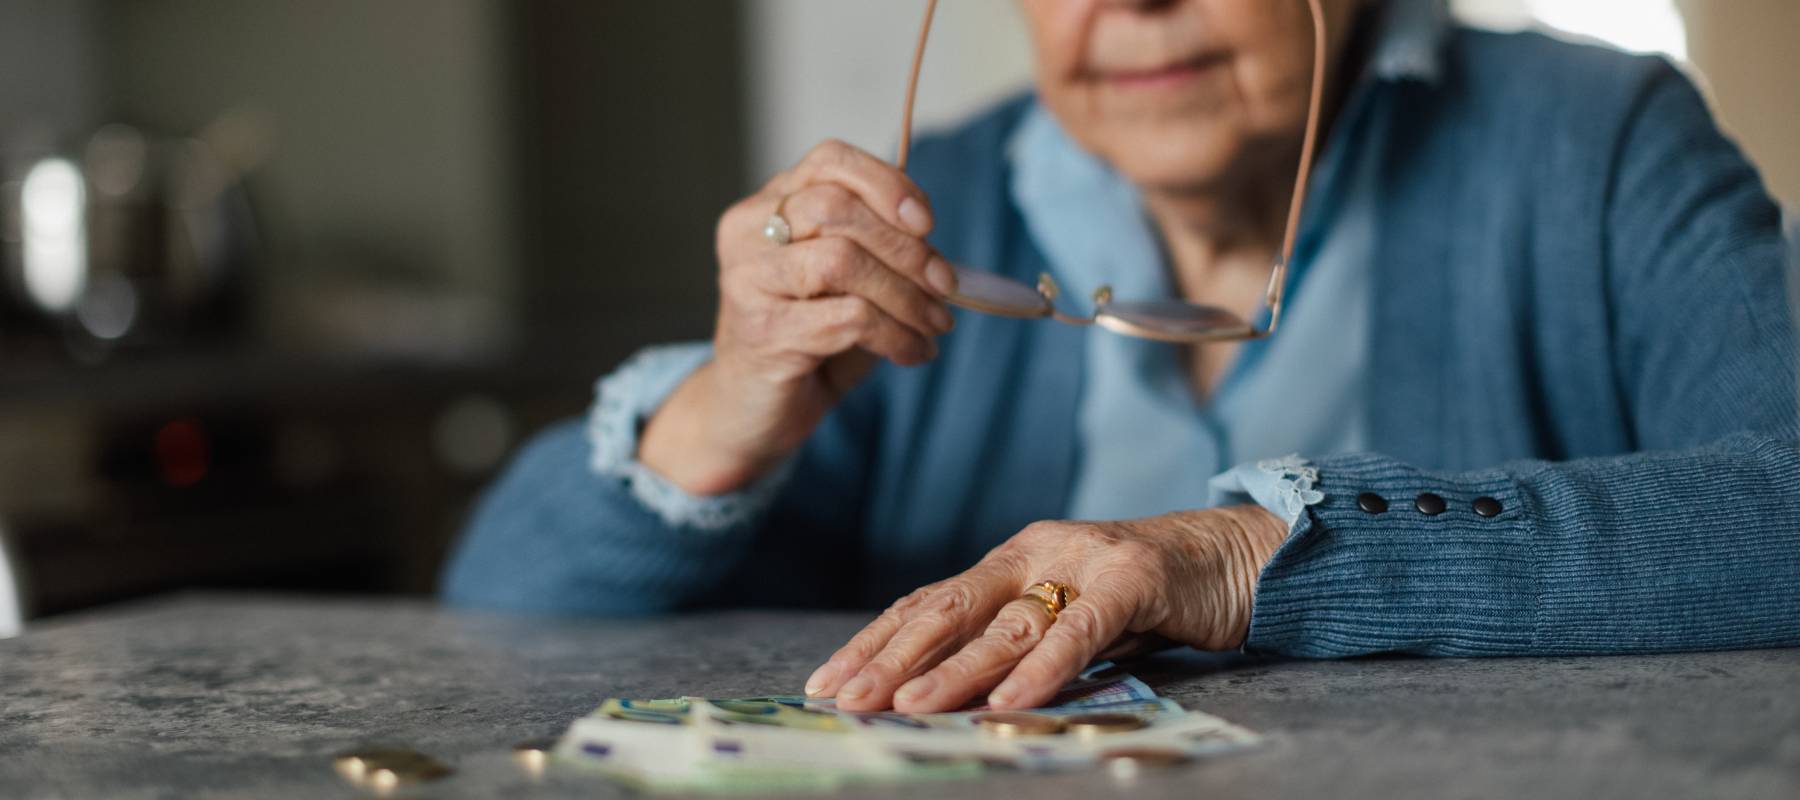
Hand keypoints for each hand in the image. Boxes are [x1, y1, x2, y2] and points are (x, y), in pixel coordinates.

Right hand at [640, 139, 958, 494]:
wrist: (750, 410)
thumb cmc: (804, 338)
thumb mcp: (842, 281)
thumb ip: (875, 247)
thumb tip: (936, 244)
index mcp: (767, 205)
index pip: (829, 161)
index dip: (887, 183)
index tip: (927, 224)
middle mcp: (748, 233)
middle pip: (837, 208)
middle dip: (906, 248)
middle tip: (946, 286)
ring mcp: (748, 281)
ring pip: (841, 260)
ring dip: (905, 295)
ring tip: (934, 324)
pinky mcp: (762, 332)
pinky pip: (848, 319)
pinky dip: (895, 335)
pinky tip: (912, 353)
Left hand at [804, 505, 1289, 712]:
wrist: (1236, 558)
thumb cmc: (1144, 599)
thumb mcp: (1065, 619)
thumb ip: (1012, 644)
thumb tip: (938, 693)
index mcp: (1009, 561)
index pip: (926, 603)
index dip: (873, 642)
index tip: (828, 683)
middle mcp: (1036, 553)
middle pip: (947, 609)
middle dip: (890, 657)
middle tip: (846, 698)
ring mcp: (1083, 562)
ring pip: (1005, 623)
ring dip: (953, 670)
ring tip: (908, 706)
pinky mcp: (1134, 581)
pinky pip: (1081, 631)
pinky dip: (1043, 668)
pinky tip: (1010, 701)